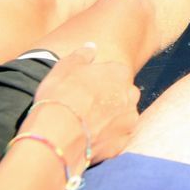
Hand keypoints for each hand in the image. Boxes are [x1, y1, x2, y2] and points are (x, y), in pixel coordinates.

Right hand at [25, 43, 139, 167]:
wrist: (59, 134)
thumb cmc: (61, 95)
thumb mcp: (65, 66)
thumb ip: (82, 55)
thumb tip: (91, 47)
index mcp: (120, 73)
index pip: (115, 72)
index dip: (98, 80)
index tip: (84, 88)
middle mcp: (130, 96)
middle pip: (122, 94)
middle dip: (109, 99)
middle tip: (86, 106)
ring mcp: (128, 121)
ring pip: (122, 116)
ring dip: (109, 119)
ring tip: (86, 124)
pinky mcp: (121, 143)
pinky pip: (115, 138)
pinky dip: (105, 138)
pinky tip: (88, 138)